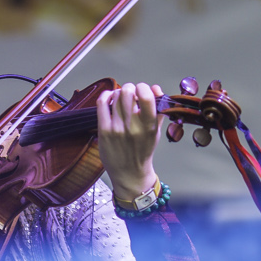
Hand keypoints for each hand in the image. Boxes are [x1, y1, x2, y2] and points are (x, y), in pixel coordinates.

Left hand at [97, 82, 162, 201]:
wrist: (129, 173)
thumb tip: (156, 89)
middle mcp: (133, 127)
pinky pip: (102, 104)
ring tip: (121, 99)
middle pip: (128, 93)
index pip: (146, 97)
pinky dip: (106, 96)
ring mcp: (117, 129)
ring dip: (119, 93)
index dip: (143, 87)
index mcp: (149, 126)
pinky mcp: (104, 131)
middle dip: (130, 88)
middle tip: (131, 93)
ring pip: (115, 97)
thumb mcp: (156, 131)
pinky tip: (109, 98)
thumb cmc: (142, 151)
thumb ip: (158, 109)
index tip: (142, 89)